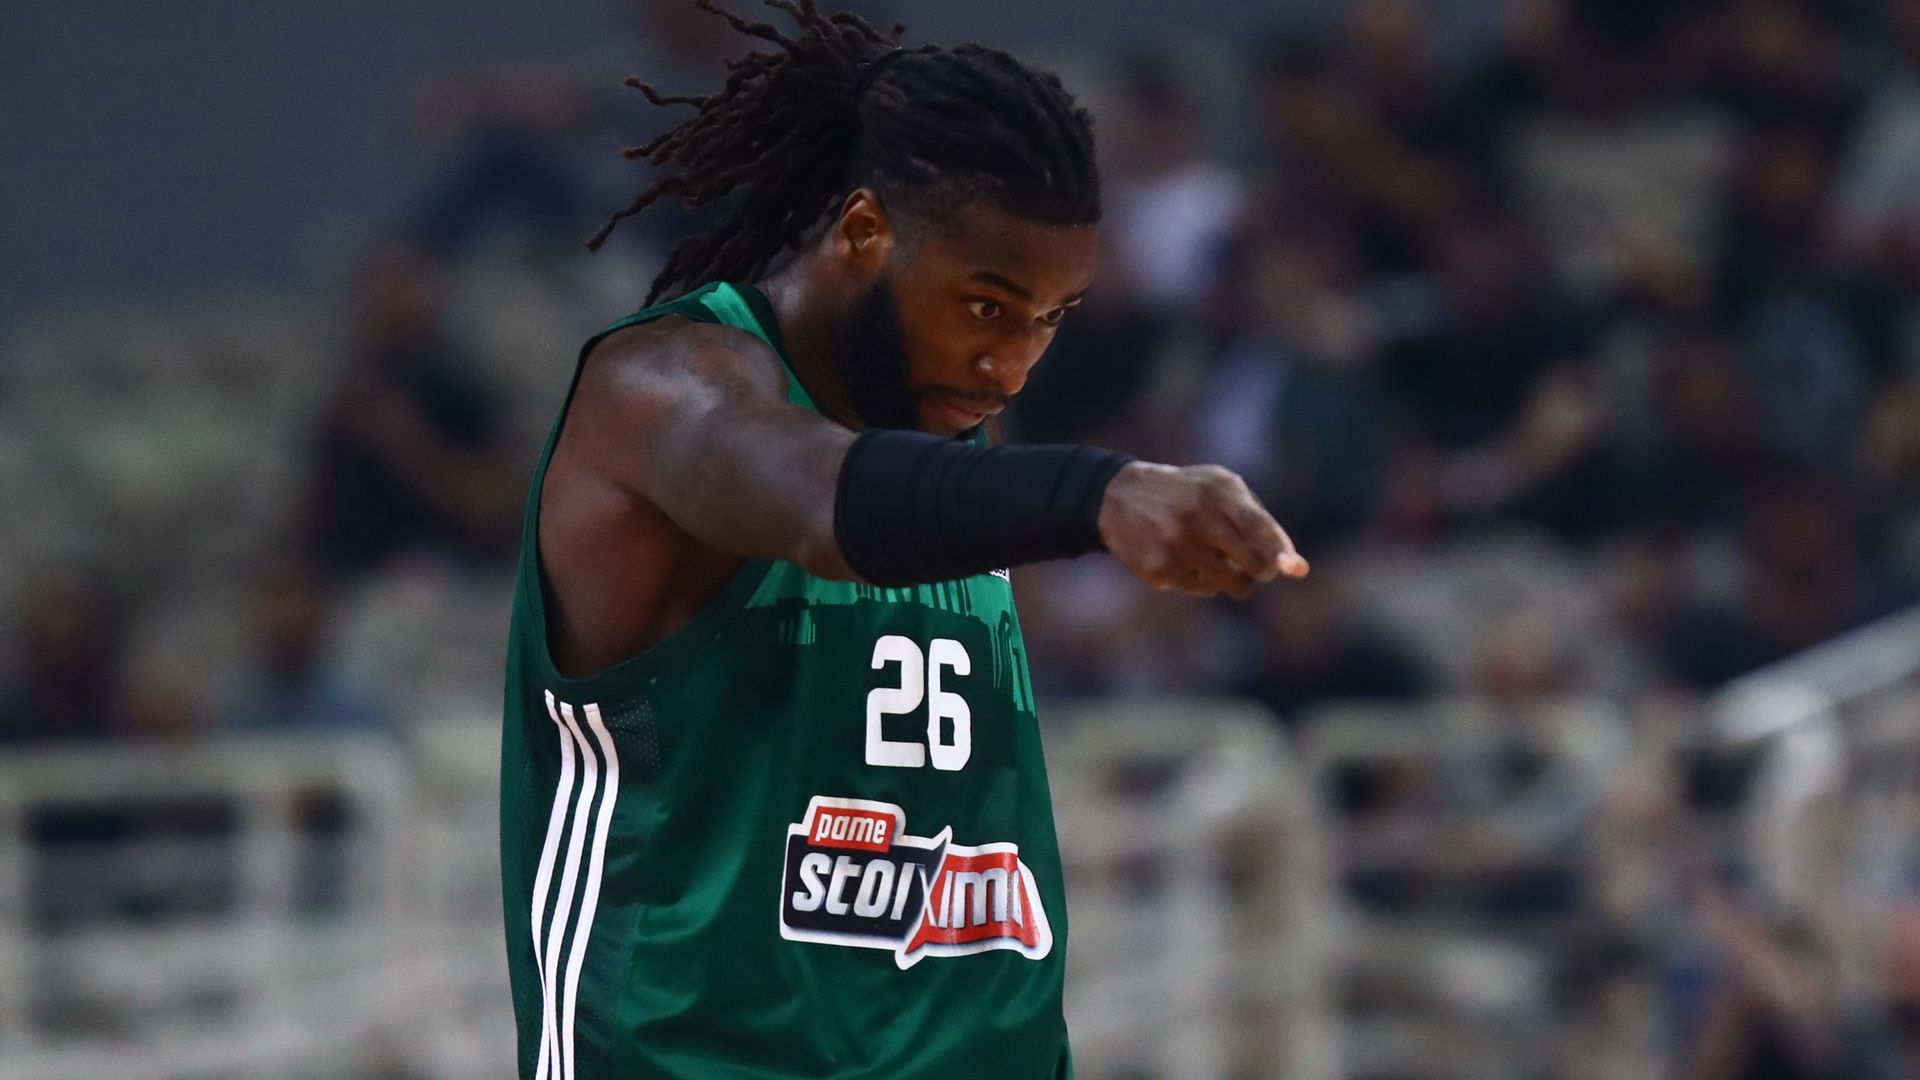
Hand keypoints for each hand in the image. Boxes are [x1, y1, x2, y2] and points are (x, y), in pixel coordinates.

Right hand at [1097, 462, 1307, 598]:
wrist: (1121, 497)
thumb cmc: (1189, 495)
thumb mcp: (1223, 489)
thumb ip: (1261, 520)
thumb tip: (1297, 567)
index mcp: (1217, 491)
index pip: (1258, 526)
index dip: (1280, 550)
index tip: (1295, 568)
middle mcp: (1197, 518)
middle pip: (1253, 563)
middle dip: (1264, 569)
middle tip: (1259, 567)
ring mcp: (1177, 546)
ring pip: (1234, 584)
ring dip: (1238, 579)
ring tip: (1221, 561)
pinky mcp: (1160, 570)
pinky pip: (1205, 589)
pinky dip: (1205, 580)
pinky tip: (1186, 559)